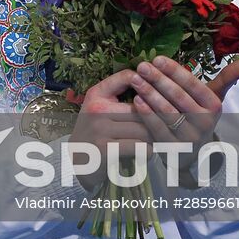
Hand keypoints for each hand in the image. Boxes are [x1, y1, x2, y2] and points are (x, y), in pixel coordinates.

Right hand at [66, 69, 151, 191]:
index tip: (156, 90)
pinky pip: (140, 147)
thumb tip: (151, 82)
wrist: (76, 162)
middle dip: (154, 120)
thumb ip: (119, 94)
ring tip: (154, 141)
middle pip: (141, 109)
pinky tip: (145, 153)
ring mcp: (100, 129)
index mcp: (97, 94)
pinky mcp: (106, 149)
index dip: (146, 81)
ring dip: (153, 138)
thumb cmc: (95, 132)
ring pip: (143, 129)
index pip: (126, 77)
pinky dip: (147, 152)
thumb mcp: (99, 108)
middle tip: (162, 126)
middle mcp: (97, 108)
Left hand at [129, 55, 238, 151]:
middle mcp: (204, 123)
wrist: (194, 153)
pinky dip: (146, 113)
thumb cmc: (199, 116)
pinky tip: (136, 99)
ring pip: (167, 112)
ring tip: (135, 79)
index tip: (157, 58)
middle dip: (158, 79)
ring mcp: (189, 138)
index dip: (175, 71)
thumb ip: (224, 79)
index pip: (193, 85)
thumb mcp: (212, 99)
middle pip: (178, 97)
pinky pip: (158, 128)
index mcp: (214, 107)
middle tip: (142, 66)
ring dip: (149, 93)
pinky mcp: (174, 149)